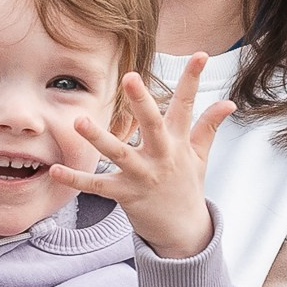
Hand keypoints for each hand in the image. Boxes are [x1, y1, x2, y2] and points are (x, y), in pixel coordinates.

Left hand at [50, 54, 233, 259]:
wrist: (184, 231)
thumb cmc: (188, 186)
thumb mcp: (201, 156)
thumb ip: (210, 126)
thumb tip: (229, 102)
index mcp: (178, 143)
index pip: (188, 105)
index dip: (193, 79)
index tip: (200, 54)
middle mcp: (161, 156)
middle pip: (152, 125)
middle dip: (141, 101)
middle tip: (130, 76)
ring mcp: (143, 176)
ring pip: (119, 154)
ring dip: (98, 138)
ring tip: (79, 122)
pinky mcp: (126, 195)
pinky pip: (98, 187)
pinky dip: (76, 180)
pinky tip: (56, 170)